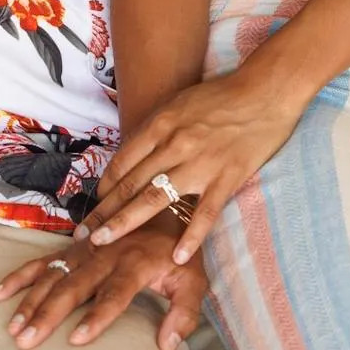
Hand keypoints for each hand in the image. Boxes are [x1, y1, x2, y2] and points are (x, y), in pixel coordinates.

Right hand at [0, 215, 205, 349]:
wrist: (166, 201)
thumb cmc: (179, 251)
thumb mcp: (194, 280)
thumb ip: (185, 314)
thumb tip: (167, 347)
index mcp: (136, 263)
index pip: (115, 294)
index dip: (97, 316)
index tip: (76, 339)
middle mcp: (106, 254)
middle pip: (75, 286)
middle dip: (49, 314)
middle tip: (26, 340)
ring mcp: (87, 248)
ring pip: (54, 275)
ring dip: (32, 300)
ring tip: (13, 327)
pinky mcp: (74, 246)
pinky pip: (44, 260)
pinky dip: (21, 275)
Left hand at [76, 68, 300, 261]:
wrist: (266, 91)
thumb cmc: (223, 95)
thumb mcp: (181, 102)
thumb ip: (159, 128)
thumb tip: (135, 154)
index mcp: (163, 123)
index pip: (124, 161)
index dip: (105, 187)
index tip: (93, 206)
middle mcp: (176, 144)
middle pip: (131, 183)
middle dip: (104, 211)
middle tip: (83, 235)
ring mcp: (201, 163)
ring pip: (155, 198)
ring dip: (125, 223)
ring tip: (104, 244)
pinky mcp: (227, 178)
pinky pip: (205, 214)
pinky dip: (190, 238)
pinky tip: (177, 258)